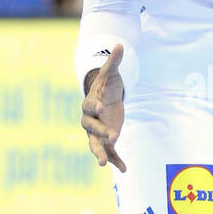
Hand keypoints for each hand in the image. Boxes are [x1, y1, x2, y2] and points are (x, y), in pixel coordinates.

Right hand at [81, 44, 125, 170]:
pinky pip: (109, 152)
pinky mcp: (106, 140)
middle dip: (100, 133)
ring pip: (95, 145)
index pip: (88, 106)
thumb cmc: (106, 86)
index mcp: (90, 104)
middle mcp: (90, 120)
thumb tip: (120, 44)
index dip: (93, 106)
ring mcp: (97, 132)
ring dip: (99, 154)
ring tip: (102, 164)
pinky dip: (115, 160)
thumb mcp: (111, 74)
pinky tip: (124, 169)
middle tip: (112, 137)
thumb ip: (114, 62)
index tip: (99, 107)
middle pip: (91, 128)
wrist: (105, 99)